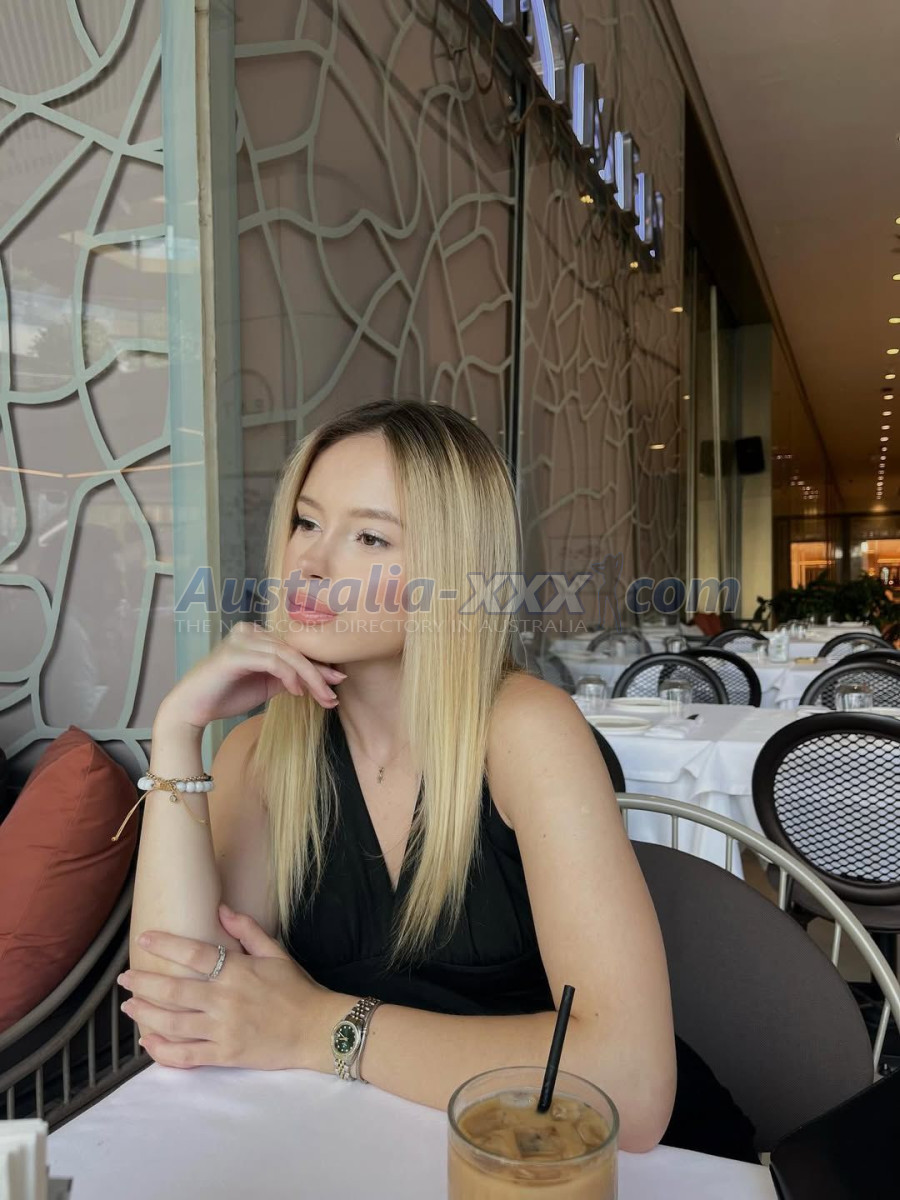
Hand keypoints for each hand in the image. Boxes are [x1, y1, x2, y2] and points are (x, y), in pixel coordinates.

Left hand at [118, 905, 331, 1070]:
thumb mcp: (276, 953)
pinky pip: (186, 1056)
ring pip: (174, 1024)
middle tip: (125, 978)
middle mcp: (225, 1000)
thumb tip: (221, 909)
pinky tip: (149, 1042)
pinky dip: (163, 1051)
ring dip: (146, 1014)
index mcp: (237, 971)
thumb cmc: (296, 989)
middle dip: (144, 983)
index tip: (144, 939)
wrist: (317, 1029)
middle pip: (174, 991)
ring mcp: (223, 1030)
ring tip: (129, 1006)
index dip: (165, 945)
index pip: (194, 954)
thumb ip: (247, 930)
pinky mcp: (224, 1055)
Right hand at [157, 622, 346, 730]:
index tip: (336, 684)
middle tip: (334, 694)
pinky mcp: (235, 654)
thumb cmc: (226, 696)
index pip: (294, 647)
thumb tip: (321, 678)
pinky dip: (290, 676)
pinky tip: (297, 692)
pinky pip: (273, 661)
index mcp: (256, 635)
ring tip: (323, 698)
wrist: (191, 709)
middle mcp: (249, 631)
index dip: (318, 665)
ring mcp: (242, 640)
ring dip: (310, 677)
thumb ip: (290, 677)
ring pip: (288, 655)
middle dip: (319, 673)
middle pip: (294, 649)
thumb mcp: (267, 684)